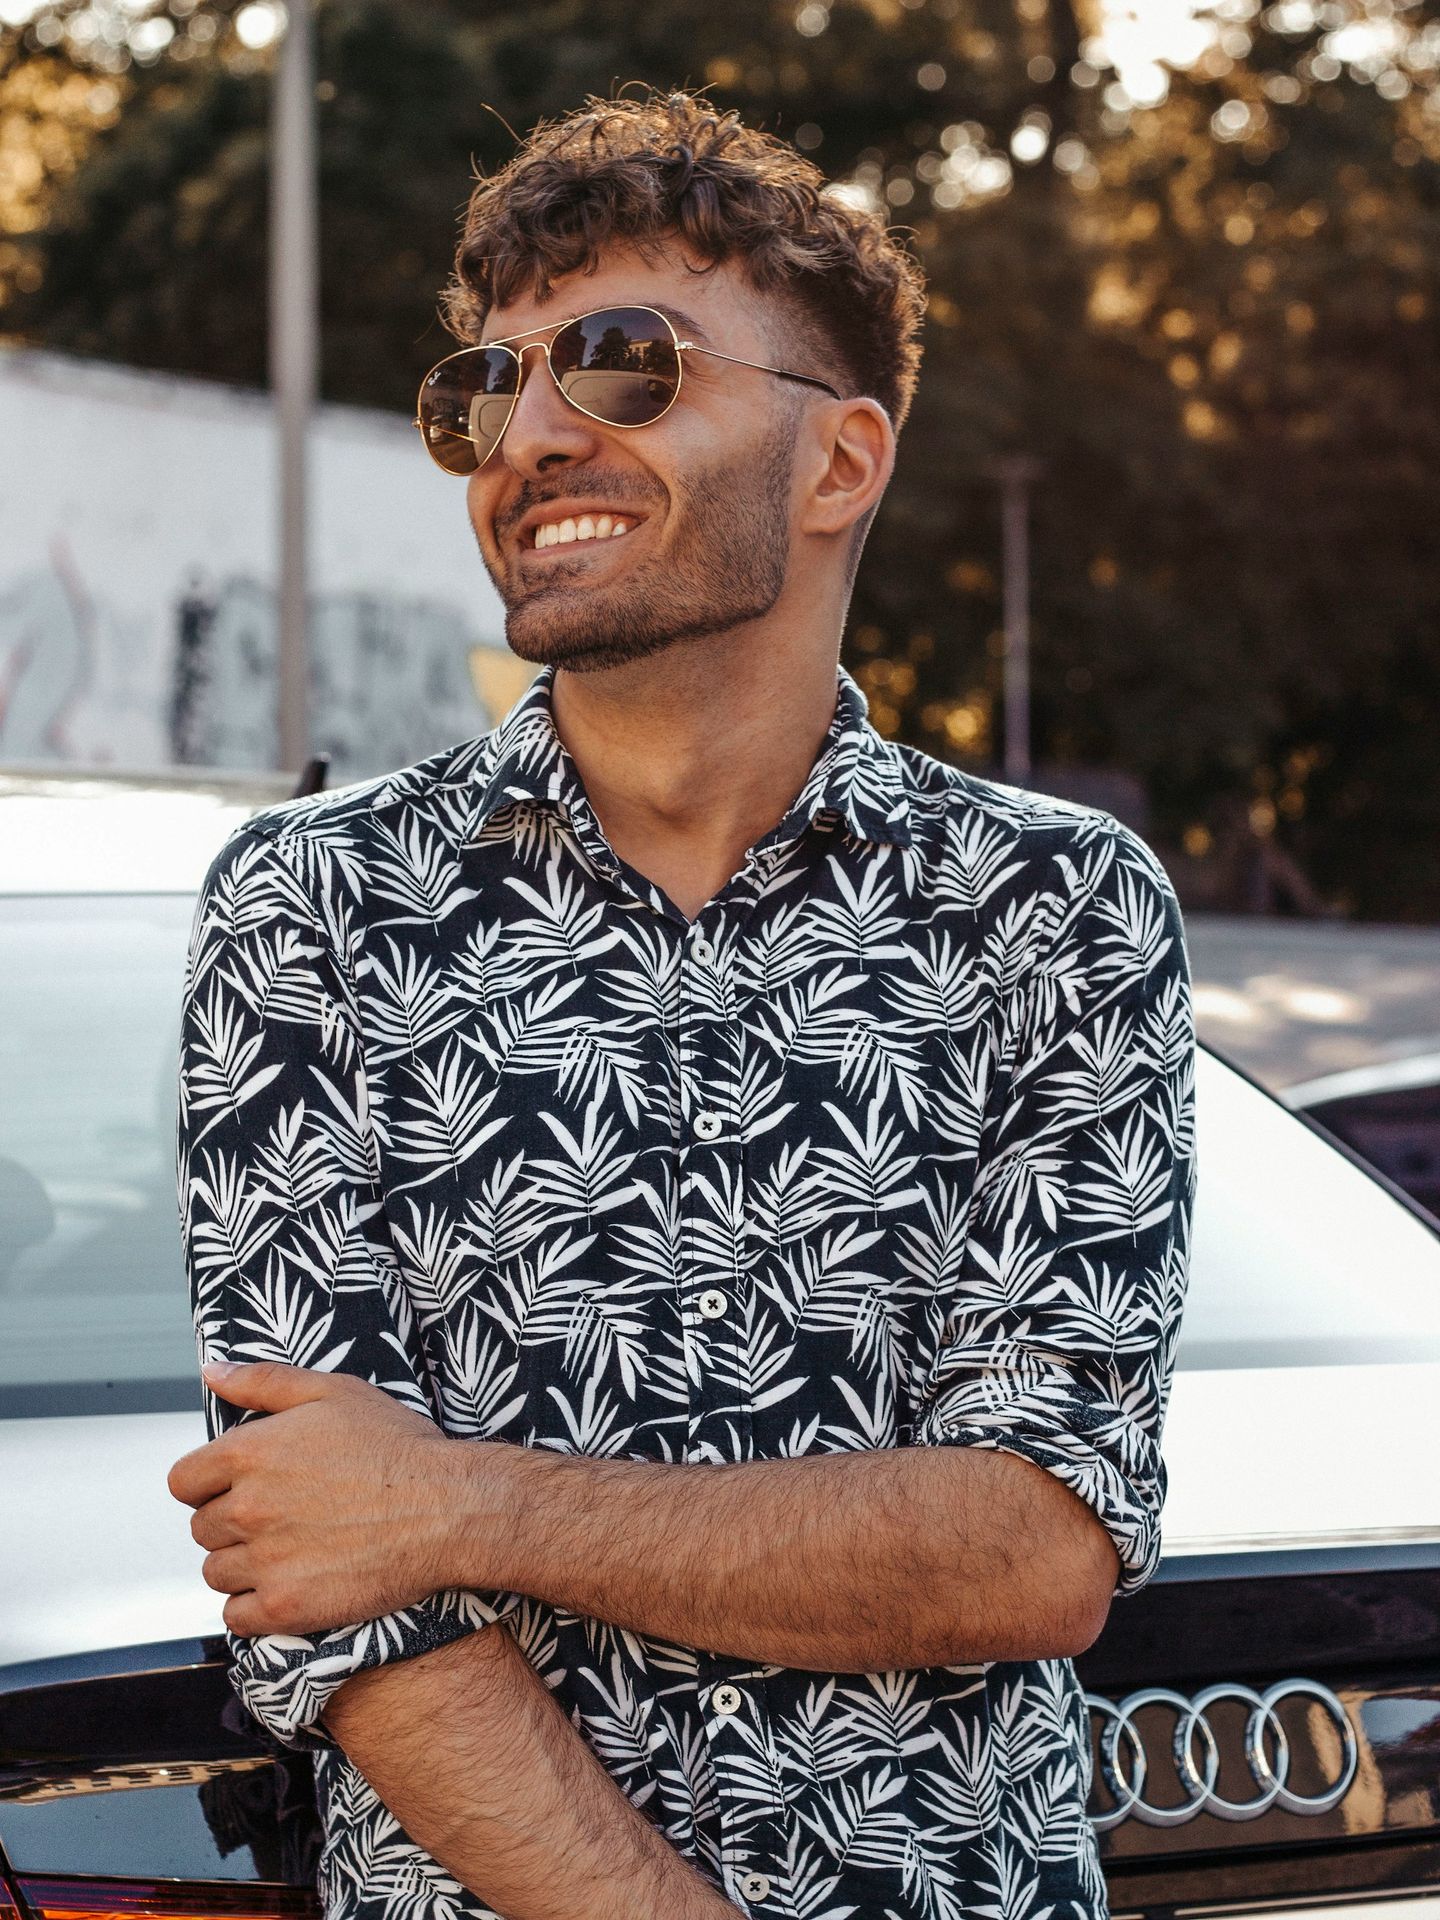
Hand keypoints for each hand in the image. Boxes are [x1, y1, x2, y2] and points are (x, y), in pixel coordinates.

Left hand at [167, 1362, 499, 1636]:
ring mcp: (265, 1561)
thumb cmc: (397, 1447)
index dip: (207, 1484)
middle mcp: (248, 1508)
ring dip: (242, 1565)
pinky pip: (236, 1617)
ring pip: (216, 1572)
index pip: (183, 1481)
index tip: (235, 1487)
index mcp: (250, 1453)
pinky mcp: (286, 1606)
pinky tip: (289, 1583)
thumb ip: (264, 1381)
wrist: (448, 1508)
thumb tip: (212, 1373)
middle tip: (279, 1516)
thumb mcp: (333, 1392)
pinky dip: (254, 1606)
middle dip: (231, 1523)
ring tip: (289, 1549)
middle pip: (201, 1528)